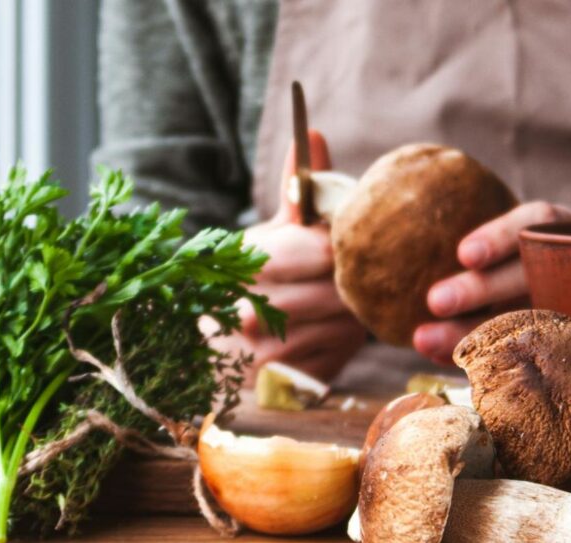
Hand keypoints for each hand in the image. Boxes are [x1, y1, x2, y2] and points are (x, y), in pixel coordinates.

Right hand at [202, 130, 366, 383]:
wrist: (216, 353)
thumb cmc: (248, 283)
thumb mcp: (268, 231)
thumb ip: (297, 188)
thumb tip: (314, 131)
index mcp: (252, 263)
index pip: (327, 249)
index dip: (348, 246)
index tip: (350, 244)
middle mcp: (255, 311)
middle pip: (343, 288)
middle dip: (354, 281)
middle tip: (353, 277)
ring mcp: (272, 354)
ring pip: (348, 323)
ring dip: (352, 312)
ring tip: (338, 303)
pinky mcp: (290, 383)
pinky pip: (342, 355)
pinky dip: (345, 341)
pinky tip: (331, 331)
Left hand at [412, 201, 570, 364]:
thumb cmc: (520, 256)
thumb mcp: (516, 237)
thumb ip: (481, 234)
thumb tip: (395, 230)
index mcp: (562, 225)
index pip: (539, 221)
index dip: (500, 237)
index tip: (465, 254)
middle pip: (530, 275)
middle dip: (481, 289)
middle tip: (435, 301)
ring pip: (524, 320)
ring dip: (470, 331)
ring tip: (423, 340)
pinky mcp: (570, 342)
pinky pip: (522, 354)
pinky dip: (478, 355)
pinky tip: (441, 358)